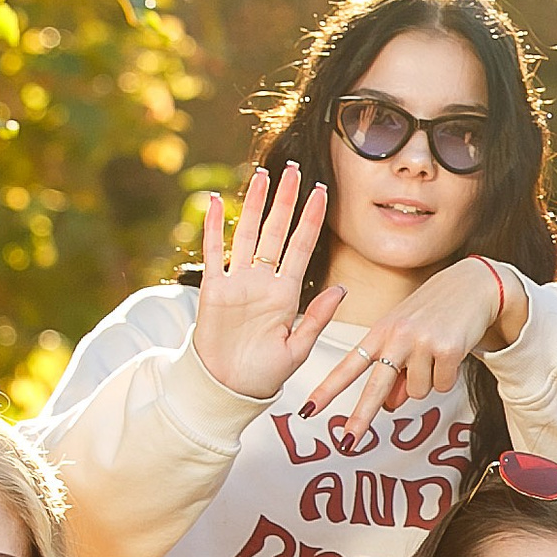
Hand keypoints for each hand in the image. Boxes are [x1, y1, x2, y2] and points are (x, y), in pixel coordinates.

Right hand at [191, 163, 345, 400]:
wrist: (231, 387)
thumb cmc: (267, 372)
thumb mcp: (300, 347)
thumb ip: (318, 318)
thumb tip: (342, 289)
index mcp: (288, 292)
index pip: (304, 246)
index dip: (313, 219)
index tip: (324, 192)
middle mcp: (264, 281)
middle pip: (277, 231)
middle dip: (287, 201)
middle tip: (295, 169)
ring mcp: (238, 282)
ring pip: (247, 233)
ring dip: (254, 204)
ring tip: (262, 174)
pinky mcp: (214, 289)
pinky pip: (214, 252)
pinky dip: (215, 227)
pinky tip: (220, 202)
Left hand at [301, 256, 524, 441]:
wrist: (473, 285)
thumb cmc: (436, 312)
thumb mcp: (408, 337)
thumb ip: (397, 372)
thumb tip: (390, 406)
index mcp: (380, 333)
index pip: (348, 366)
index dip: (327, 390)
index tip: (309, 409)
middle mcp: (396, 337)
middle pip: (375, 388)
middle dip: (360, 418)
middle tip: (347, 442)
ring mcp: (421, 343)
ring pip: (417, 392)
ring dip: (428, 381)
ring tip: (436, 355)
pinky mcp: (447, 349)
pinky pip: (442, 385)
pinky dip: (448, 377)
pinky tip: (451, 354)